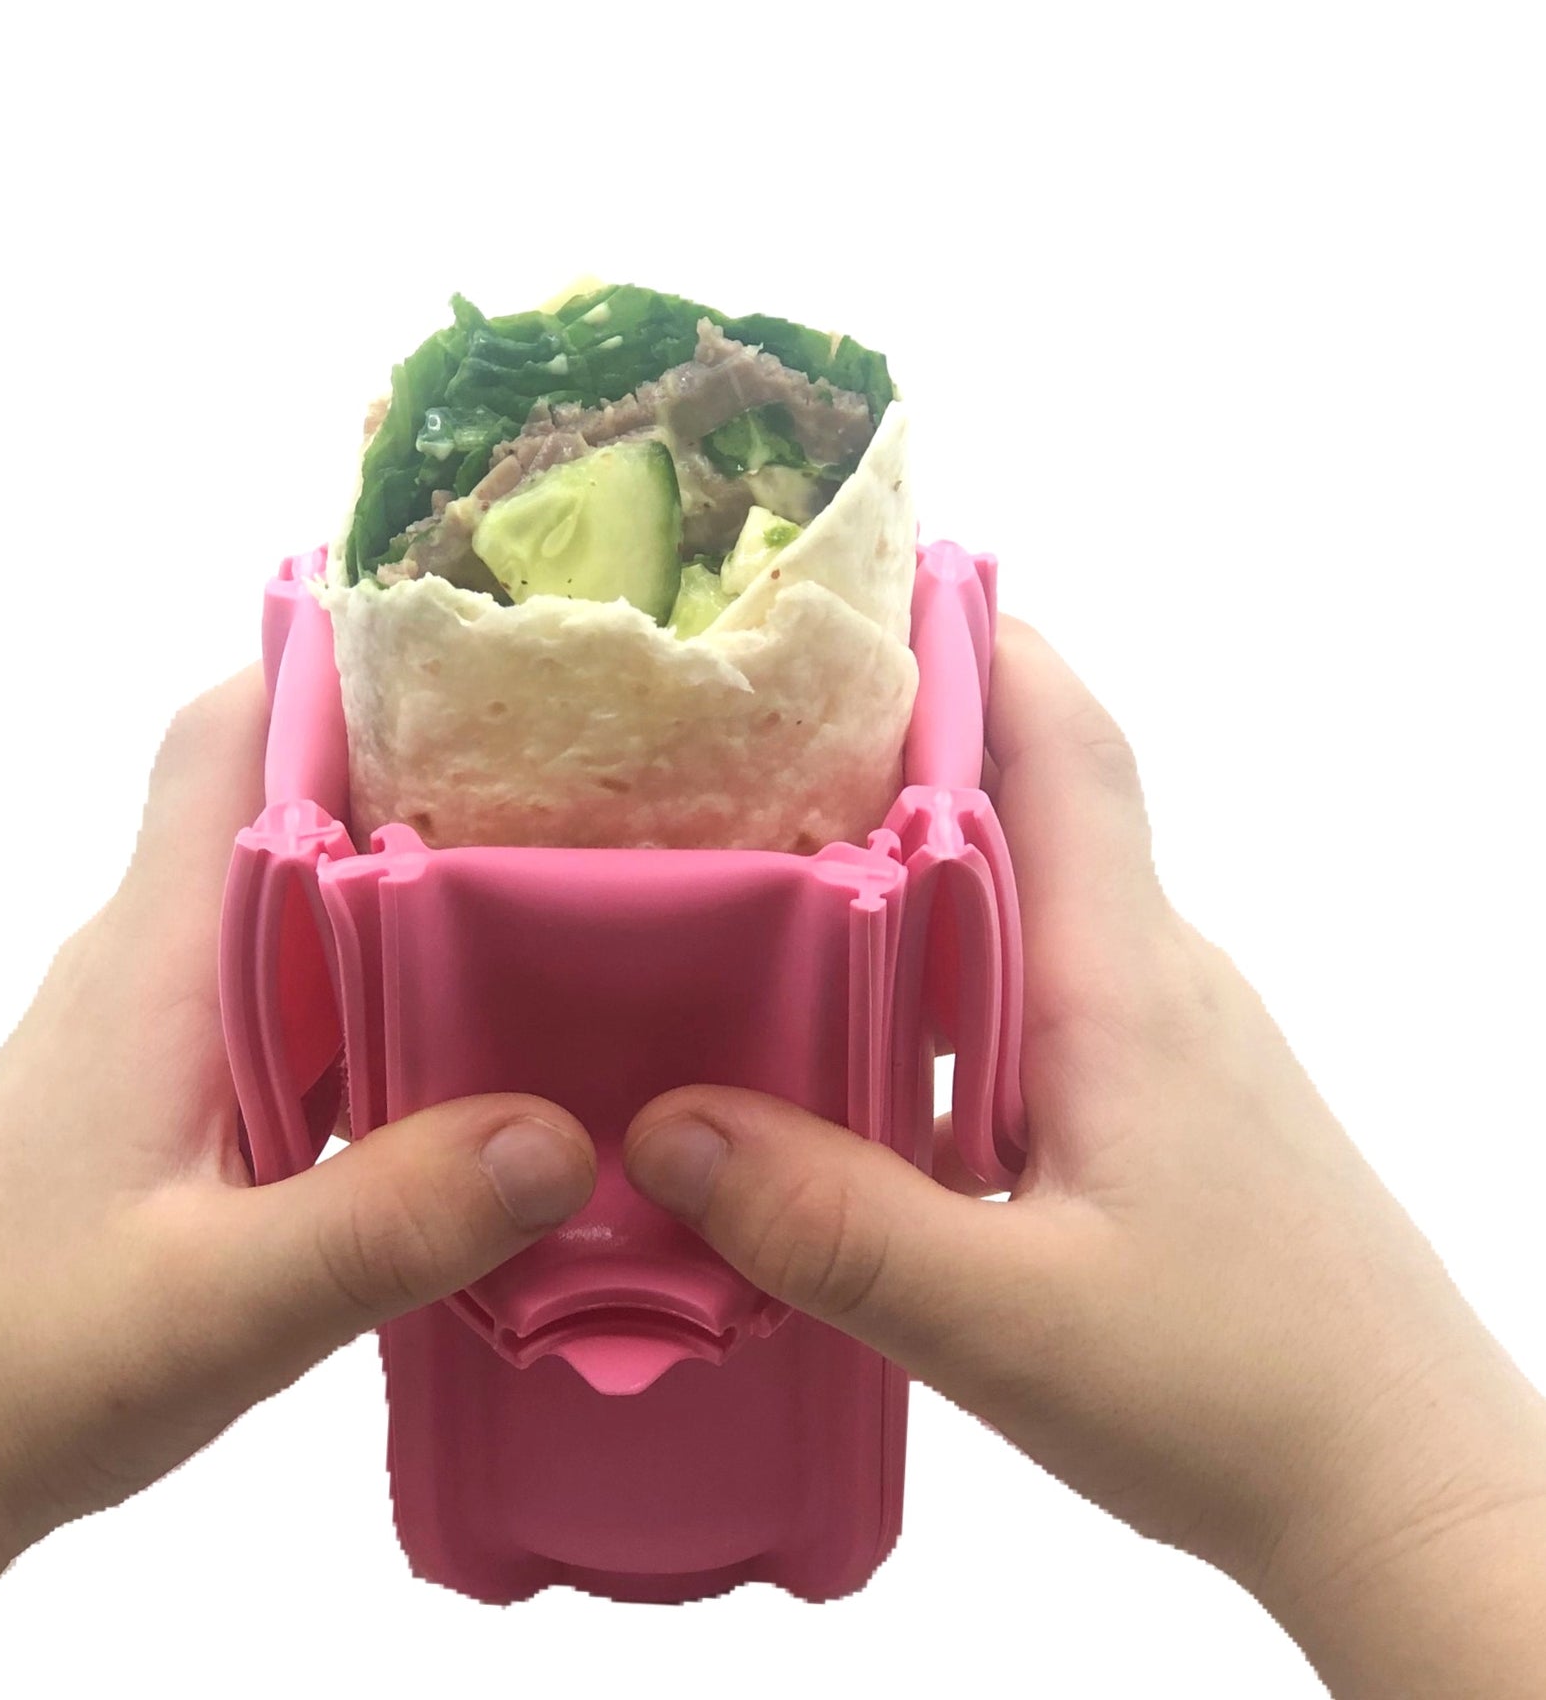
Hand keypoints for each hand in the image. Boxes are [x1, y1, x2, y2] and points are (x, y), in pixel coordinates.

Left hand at [0, 668, 597, 1697]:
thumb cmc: (19, 1361)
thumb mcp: (227, 1304)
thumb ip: (393, 1220)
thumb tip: (566, 1131)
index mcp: (159, 954)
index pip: (227, 735)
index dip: (338, 665)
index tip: (477, 653)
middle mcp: (153, 958)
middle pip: (284, 799)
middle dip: (421, 771)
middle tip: (582, 784)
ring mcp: (153, 1026)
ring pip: (293, 899)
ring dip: (408, 884)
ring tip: (562, 900)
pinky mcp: (159, 1091)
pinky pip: (286, 991)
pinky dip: (375, 985)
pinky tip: (465, 1046)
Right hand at [624, 617, 1545, 1698]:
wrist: (1408, 1488)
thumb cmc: (1243, 1393)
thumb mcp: (1009, 1322)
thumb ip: (833, 1224)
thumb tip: (663, 1124)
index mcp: (1121, 980)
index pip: (1066, 743)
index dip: (976, 639)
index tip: (860, 583)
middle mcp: (1152, 974)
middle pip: (1034, 795)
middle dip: (903, 731)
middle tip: (749, 720)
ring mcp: (1166, 1035)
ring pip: (1031, 892)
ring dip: (915, 853)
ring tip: (765, 859)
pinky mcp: (1162, 1097)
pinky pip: (1039, 976)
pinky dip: (946, 958)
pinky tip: (859, 1031)